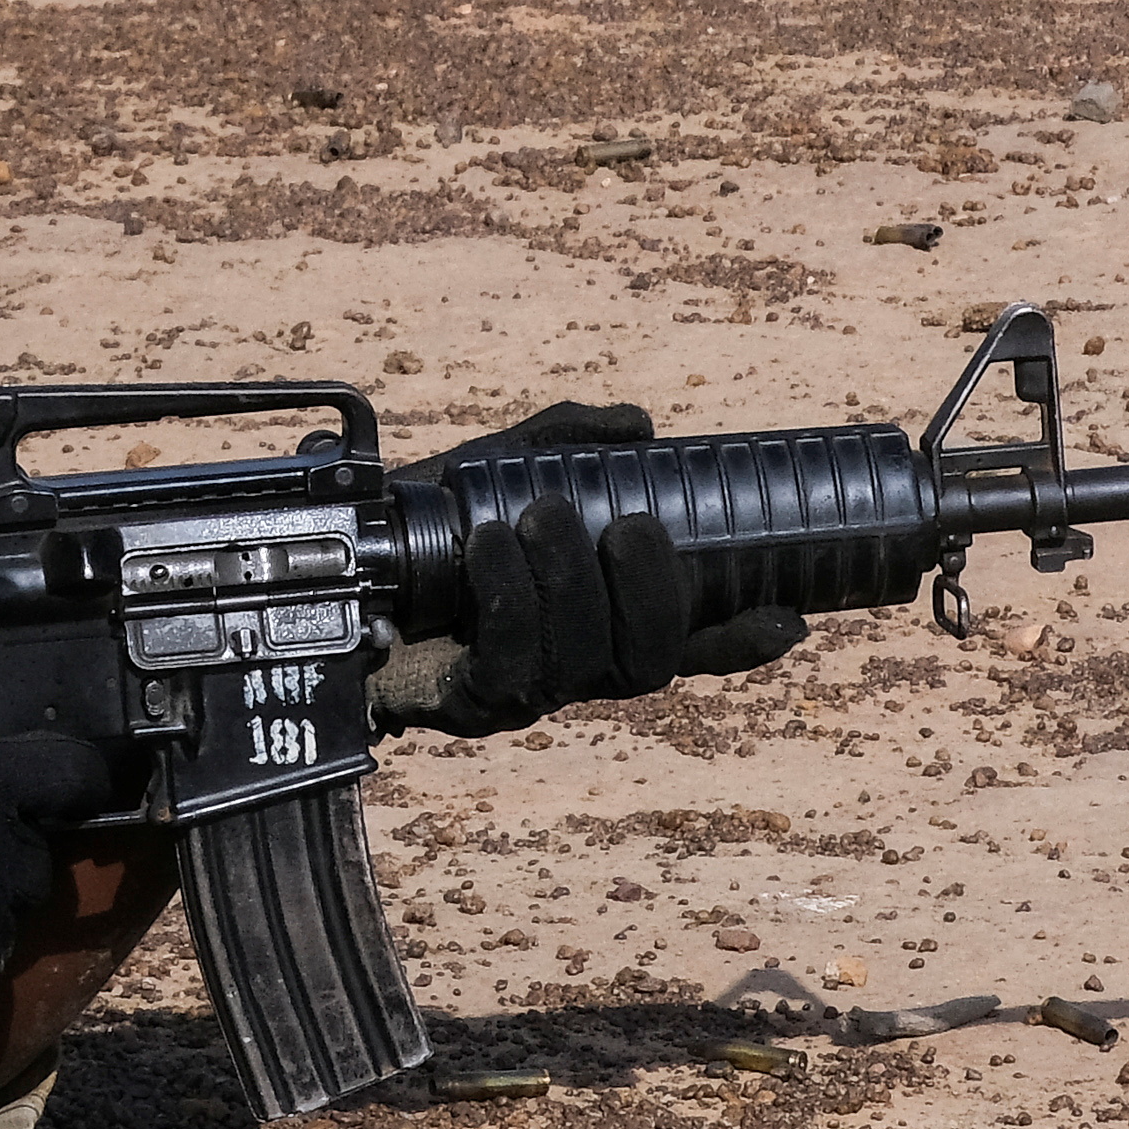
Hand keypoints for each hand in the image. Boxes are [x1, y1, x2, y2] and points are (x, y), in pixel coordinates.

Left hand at [372, 412, 807, 735]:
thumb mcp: (504, 467)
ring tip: (541, 518)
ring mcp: (531, 687)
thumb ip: (569, 441)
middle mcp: (579, 660)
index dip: (741, 638)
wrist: (341, 566)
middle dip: (652, 594)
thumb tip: (638, 427)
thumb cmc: (433, 525)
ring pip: (584, 662)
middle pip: (648, 659)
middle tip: (629, 528)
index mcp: (603, 613)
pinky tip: (493, 547)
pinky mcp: (472, 701)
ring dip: (571, 583)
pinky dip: (510, 601)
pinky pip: (510, 668)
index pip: (690, 640)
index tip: (788, 618)